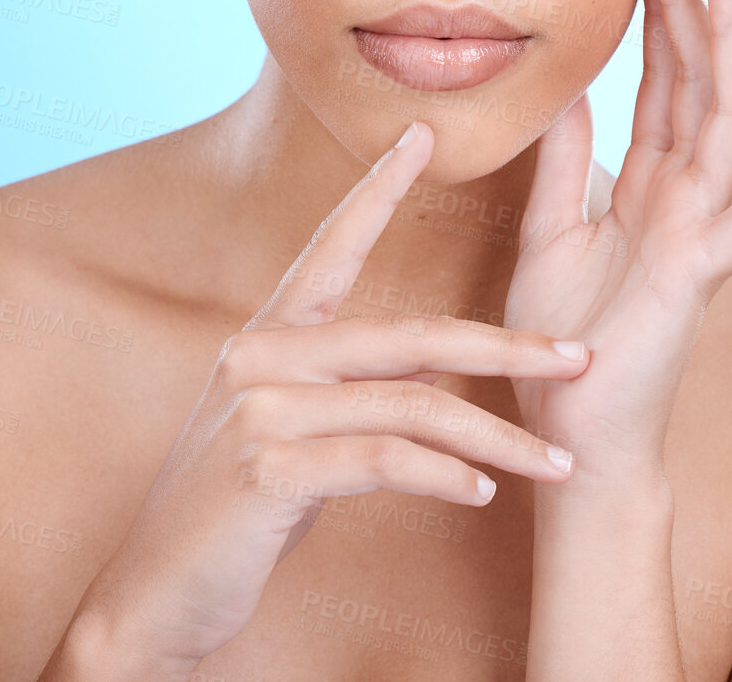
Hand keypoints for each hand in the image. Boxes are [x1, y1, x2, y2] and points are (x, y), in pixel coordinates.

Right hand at [51, 120, 590, 680]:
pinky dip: (444, 475)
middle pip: (409, 336)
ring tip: (556, 463)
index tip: (421, 135)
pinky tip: (483, 492)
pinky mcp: (267, 469)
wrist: (154, 596)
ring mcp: (260, 408)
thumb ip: (349, 387)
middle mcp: (261, 354)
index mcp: (268, 336)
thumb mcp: (290, 431)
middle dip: (505, 347)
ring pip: (412, 405)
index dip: (379, 187)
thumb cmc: (232, 515)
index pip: (332, 244)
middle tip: (578, 357)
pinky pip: (383, 461)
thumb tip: (435, 367)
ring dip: (497, 438)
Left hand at [505, 0, 731, 489]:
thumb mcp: (546, 235)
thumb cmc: (562, 341)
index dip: (653, 17)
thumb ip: (563, 167)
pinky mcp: (704, 268)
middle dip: (685, 6)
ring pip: (727, 118)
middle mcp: (682, 195)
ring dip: (729, 44)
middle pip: (694, 79)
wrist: (570, 426)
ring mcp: (701, 227)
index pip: (658, 81)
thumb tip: (571, 94)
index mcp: (644, 184)